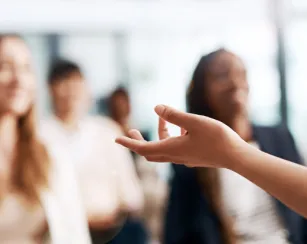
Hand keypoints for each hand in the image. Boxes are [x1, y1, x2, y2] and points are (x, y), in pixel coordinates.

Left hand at [115, 105, 245, 167]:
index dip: (128, 143)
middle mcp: (175, 156)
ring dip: (159, 134)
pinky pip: (175, 147)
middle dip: (139, 142)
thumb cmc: (216, 138)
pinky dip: (172, 136)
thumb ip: (174, 115)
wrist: (235, 156)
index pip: (143, 148)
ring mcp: (184, 157)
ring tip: (163, 118)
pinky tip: (182, 126)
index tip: (116, 139)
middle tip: (132, 130)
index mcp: (172, 149)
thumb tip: (156, 107)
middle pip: (150, 152)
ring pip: (164, 148)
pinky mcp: (192, 156)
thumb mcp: (193, 122)